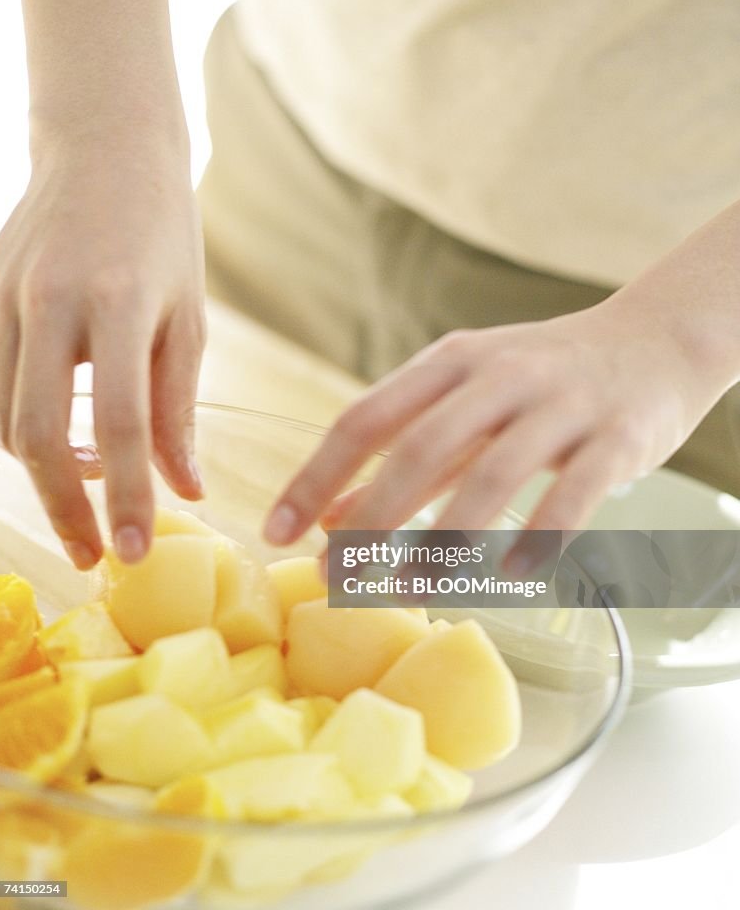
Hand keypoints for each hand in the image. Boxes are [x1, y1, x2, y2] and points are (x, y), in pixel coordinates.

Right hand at [0, 131, 205, 568]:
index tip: (134, 551)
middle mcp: (47, 301)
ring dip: (41, 474)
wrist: (104, 150)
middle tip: (96, 554)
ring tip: (90, 498)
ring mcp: (1, 297)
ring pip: (0, 418)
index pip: (117, 422)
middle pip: (32, 434)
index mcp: (113, 300)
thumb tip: (186, 489)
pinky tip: (65, 442)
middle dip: (62, 509)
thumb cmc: (162, 236)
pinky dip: (22, 431)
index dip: (126, 496)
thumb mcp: (186, 318)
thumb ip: (178, 406)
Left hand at [264, 295, 726, 554]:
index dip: (317, 476)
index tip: (277, 531)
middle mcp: (501, 375)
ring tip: (407, 590)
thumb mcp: (466, 401)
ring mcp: (561, 404)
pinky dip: (537, 537)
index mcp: (452, 362)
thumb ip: (403, 456)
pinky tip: (507, 574)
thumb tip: (329, 516)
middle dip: (370, 519)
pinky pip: (572, 493)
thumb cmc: (543, 378)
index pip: (367, 418)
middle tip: (335, 578)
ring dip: (443, 540)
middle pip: (421, 448)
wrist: (654, 342)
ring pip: (493, 475)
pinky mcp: (615, 437)